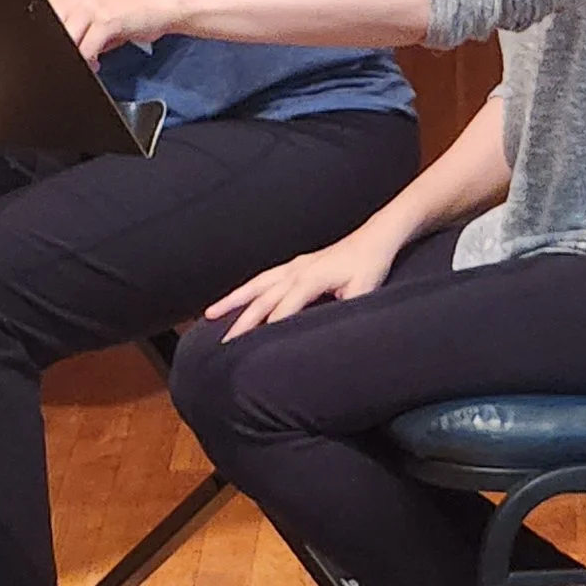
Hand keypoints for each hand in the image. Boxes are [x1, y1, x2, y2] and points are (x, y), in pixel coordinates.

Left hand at [48, 0, 175, 61]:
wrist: (159, 5)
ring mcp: (90, 8)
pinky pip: (86, 48)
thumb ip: (73, 32)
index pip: (38, 17)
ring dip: (72, 58)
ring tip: (83, 65)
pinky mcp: (106, 20)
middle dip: (54, 51)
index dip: (39, 39)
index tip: (46, 56)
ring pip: (65, 39)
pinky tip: (95, 65)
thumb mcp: (93, 20)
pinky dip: (88, 62)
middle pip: (48, 29)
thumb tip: (56, 53)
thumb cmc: (128, 13)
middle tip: (65, 63)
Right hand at [205, 228, 400, 338]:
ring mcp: (294, 265)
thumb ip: (345, 310)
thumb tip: (333, 333)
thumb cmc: (370, 265)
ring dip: (233, 299)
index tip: (252, 347)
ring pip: (256, 284)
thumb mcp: (363, 292)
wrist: (375, 238)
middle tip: (224, 342)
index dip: (268, 326)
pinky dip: (247, 289)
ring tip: (210, 313)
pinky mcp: (296, 264)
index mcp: (311, 278)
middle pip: (262, 297)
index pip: (284, 307)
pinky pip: (264, 278)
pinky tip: (237, 298)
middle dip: (242, 320)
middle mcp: (297, 270)